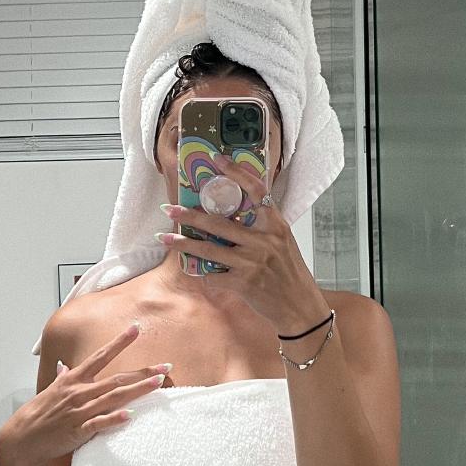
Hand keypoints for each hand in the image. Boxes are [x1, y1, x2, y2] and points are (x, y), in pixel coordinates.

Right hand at [0, 324, 171, 465]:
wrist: (23, 439)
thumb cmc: (38, 414)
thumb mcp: (51, 390)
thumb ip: (62, 378)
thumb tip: (65, 367)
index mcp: (74, 380)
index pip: (101, 356)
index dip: (119, 342)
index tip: (136, 328)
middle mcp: (79, 392)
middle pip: (117, 378)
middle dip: (143, 371)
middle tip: (165, 366)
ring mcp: (80, 411)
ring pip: (114, 398)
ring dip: (137, 390)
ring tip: (159, 383)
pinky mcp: (78, 430)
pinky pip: (99, 423)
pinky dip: (115, 419)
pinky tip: (131, 416)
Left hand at [156, 152, 326, 333]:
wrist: (299, 305)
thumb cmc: (289, 271)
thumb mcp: (281, 242)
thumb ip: (260, 227)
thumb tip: (231, 214)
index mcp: (275, 225)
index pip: (256, 191)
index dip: (236, 173)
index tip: (217, 159)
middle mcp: (264, 241)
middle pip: (219, 223)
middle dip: (190, 216)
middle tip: (169, 208)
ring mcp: (253, 263)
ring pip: (209, 250)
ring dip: (184, 244)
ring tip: (165, 238)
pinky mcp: (244, 284)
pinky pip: (214, 276)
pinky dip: (203, 274)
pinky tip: (194, 271)